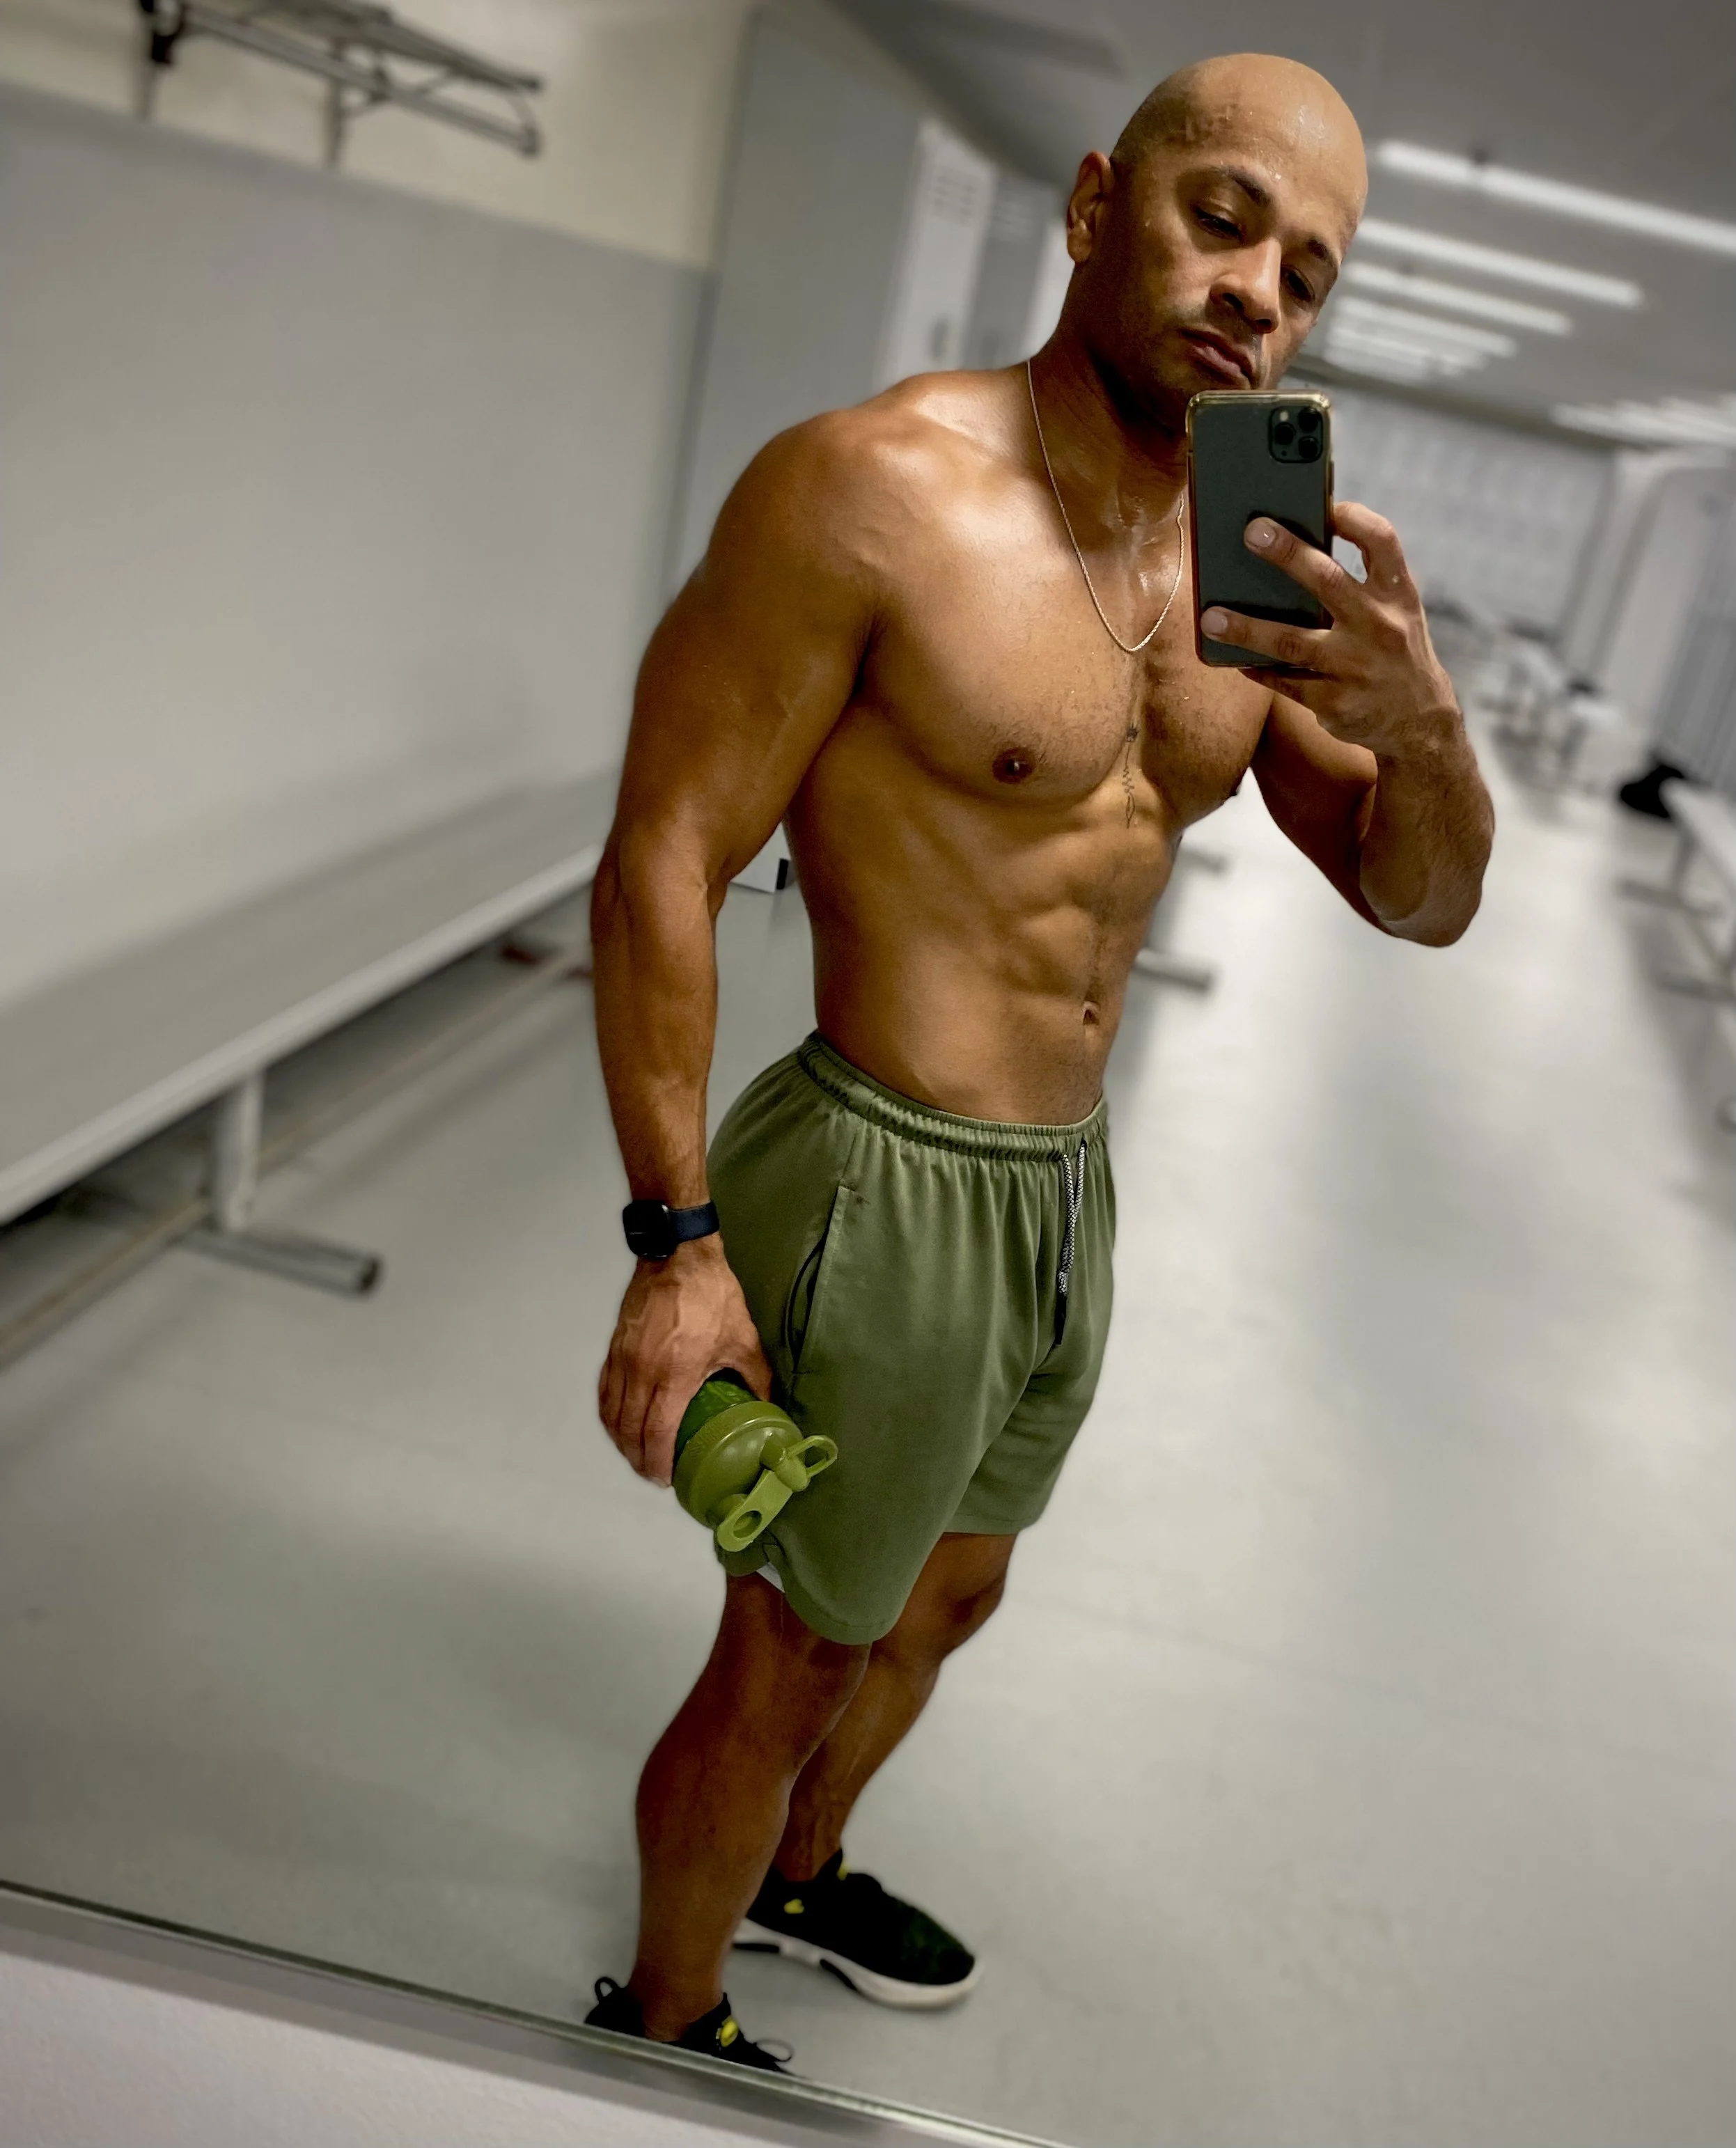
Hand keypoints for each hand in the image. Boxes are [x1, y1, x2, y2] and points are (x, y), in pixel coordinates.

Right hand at [598, 1237, 772, 1486]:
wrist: (678, 1256)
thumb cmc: (713, 1297)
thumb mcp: (743, 1339)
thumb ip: (756, 1378)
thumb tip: (767, 1406)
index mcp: (677, 1373)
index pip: (657, 1432)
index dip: (657, 1462)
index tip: (664, 1479)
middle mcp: (643, 1370)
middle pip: (629, 1431)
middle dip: (638, 1459)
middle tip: (652, 1474)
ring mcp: (623, 1359)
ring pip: (612, 1413)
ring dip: (620, 1441)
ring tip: (635, 1455)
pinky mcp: (613, 1347)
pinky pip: (604, 1391)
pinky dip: (609, 1414)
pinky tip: (619, 1423)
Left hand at [1200, 502, 1459, 757]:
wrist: (1419, 720)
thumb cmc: (1394, 650)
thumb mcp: (1396, 611)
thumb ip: (1362, 581)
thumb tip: (1295, 548)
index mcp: (1398, 594)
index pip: (1382, 541)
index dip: (1354, 517)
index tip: (1325, 505)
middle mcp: (1379, 626)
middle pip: (1328, 580)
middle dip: (1287, 554)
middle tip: (1251, 532)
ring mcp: (1355, 666)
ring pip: (1292, 642)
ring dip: (1247, 628)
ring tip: (1210, 617)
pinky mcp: (1334, 702)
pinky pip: (1284, 682)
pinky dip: (1256, 667)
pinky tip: (1231, 657)